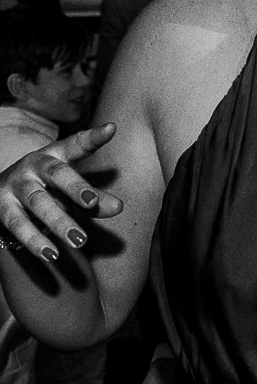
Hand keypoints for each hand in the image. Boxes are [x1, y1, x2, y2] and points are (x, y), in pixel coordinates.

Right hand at [0, 124, 121, 261]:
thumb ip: (95, 198)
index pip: (76, 144)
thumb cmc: (46, 188)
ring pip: (38, 202)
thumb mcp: (69, 190)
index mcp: (55, 154)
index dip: (93, 137)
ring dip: (59, 222)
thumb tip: (119, 207)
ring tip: (80, 241)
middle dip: (75, 187)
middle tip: (93, 202)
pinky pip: (18, 224)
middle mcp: (34, 165)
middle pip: (57, 173)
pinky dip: (34, 240)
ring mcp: (16, 185)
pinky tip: (51, 254)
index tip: (110, 129)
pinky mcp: (1, 207)